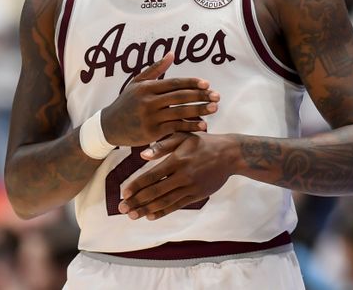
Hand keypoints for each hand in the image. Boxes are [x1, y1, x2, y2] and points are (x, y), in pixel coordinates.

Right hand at [100, 52, 219, 146]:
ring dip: (199, 111)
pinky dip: (190, 126)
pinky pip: (175, 128)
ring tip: (214, 108)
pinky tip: (203, 125)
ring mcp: (150, 117)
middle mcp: (148, 101)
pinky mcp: (151, 132)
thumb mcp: (137, 83)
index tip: (207, 84)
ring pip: (179, 112)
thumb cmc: (126, 102)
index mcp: (146, 87)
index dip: (192, 83)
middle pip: (180, 97)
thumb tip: (172, 54)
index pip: (174, 83)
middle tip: (217, 96)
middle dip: (200, 96)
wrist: (108, 126)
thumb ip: (155, 69)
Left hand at [117, 132, 238, 219]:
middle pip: (155, 192)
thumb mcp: (184, 137)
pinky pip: (177, 206)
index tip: (123, 193)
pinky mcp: (197, 195)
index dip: (136, 186)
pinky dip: (163, 211)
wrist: (230, 154)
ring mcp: (191, 186)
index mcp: (177, 159)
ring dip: (146, 210)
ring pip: (165, 201)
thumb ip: (162, 145)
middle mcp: (183, 175)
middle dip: (136, 201)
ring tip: (133, 215)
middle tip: (122, 208)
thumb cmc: (204, 142)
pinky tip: (151, 216)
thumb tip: (142, 155)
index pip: (151, 176)